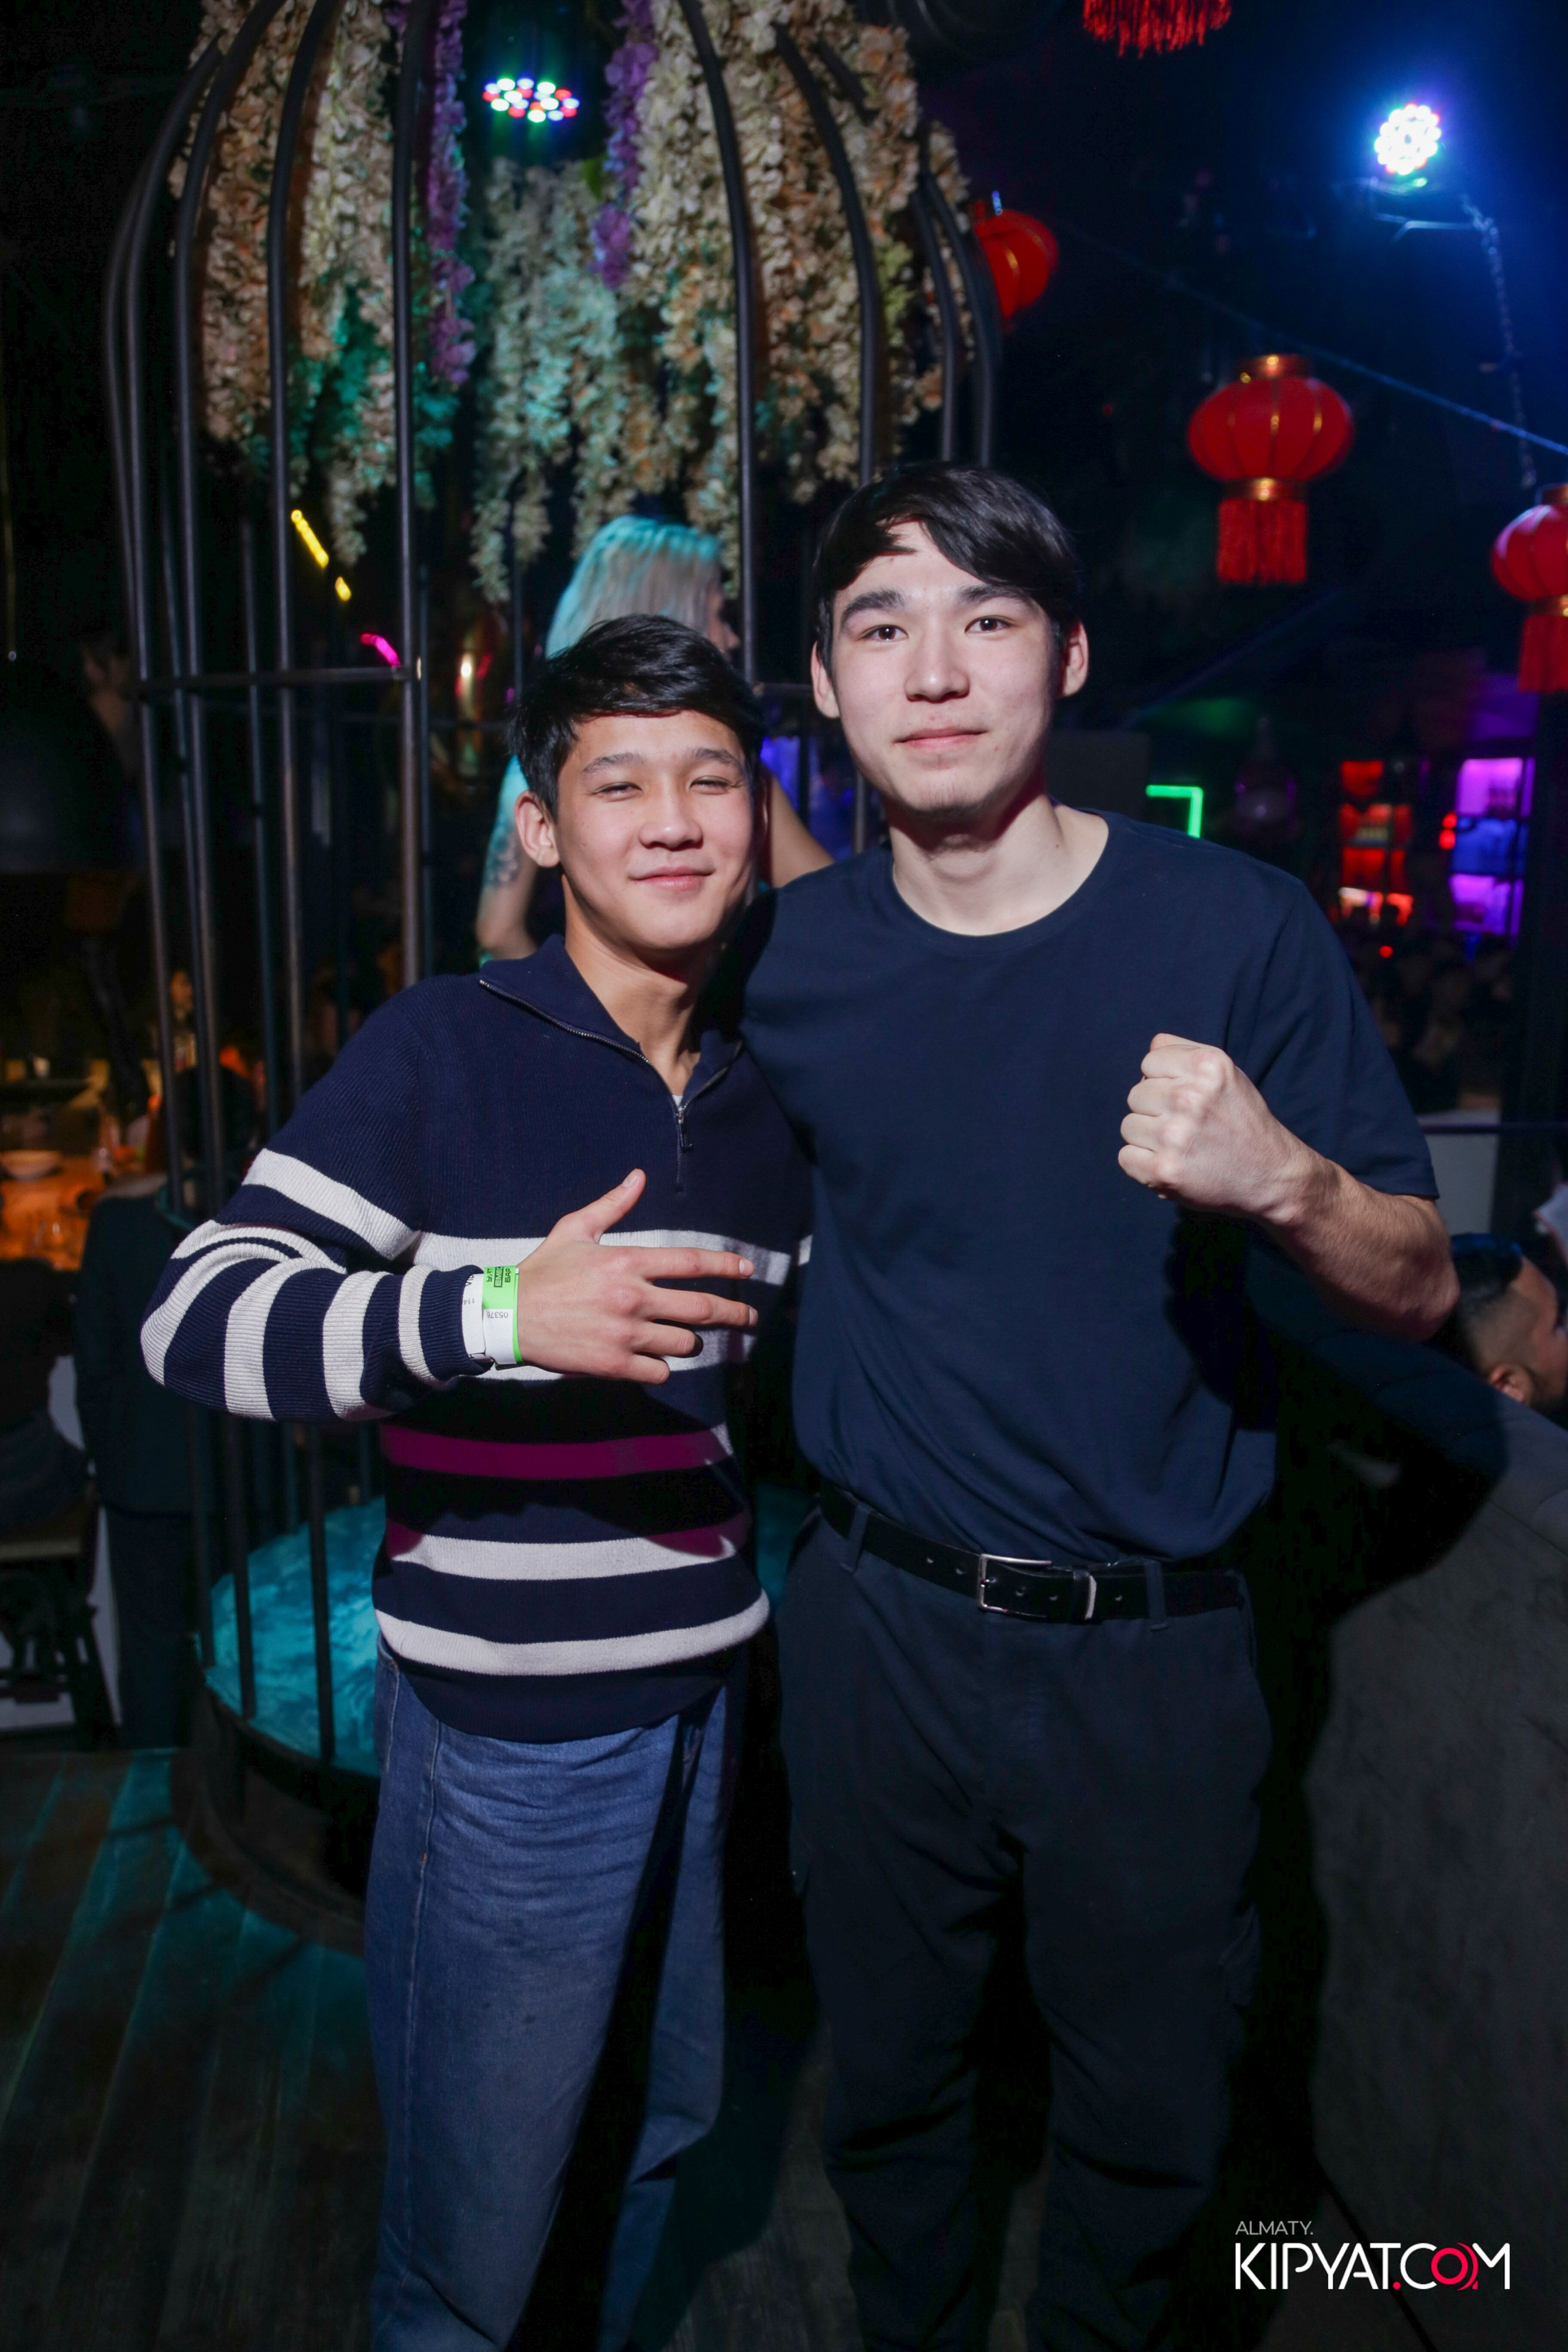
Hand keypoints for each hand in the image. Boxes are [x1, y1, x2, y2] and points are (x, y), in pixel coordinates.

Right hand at [512, 1169, 756, 1383]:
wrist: (508, 1316)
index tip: (747, 1271)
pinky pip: (659, 1370)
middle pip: (701, 1309)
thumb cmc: (543, 1271)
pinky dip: (661, 1366)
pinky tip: (653, 1359)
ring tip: (685, 1336)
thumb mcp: (575, 1229)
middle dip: (733, 1313)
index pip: (690, 1263)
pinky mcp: (613, 1364)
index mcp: (626, 1262)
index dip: (725, 1266)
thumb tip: (639, 1176)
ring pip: (684, 1343)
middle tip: (749, 1316)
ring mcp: (625, 1334)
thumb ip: (613, 1206)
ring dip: (691, 1341)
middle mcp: (632, 1298)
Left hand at [1118, 1034, 1314, 1223]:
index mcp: (1208, 1066)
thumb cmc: (1243, 1122)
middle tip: (1186, 1126)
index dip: (1164, 1080)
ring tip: (1180, 1146)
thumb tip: (1153, 1045)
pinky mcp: (1164, 1170)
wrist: (1271, 1175)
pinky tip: (1171, 1163)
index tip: (1186, 1098)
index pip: (1149, 1062)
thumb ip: (1188, 1052)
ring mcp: (1175, 1136)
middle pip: (1136, 1094)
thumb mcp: (1228, 1074)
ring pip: (1128, 1125)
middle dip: (1155, 1110)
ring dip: (1148, 1138)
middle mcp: (1190, 1097)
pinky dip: (1143, 1164)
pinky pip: (1126, 1157)